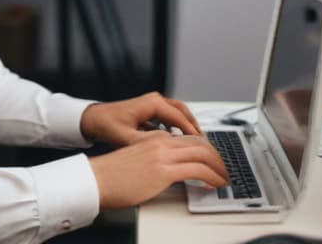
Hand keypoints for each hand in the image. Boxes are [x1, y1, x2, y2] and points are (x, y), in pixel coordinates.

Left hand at [80, 92, 201, 146]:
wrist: (93, 119)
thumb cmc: (106, 125)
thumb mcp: (127, 137)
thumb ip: (148, 142)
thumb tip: (167, 146)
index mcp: (152, 104)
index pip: (180, 118)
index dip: (192, 132)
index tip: (202, 146)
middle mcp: (154, 100)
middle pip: (183, 111)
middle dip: (194, 126)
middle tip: (203, 143)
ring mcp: (152, 103)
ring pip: (178, 112)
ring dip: (187, 125)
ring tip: (195, 142)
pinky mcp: (150, 109)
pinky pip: (170, 115)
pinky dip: (178, 125)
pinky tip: (180, 139)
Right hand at [88, 134, 228, 208]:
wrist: (97, 179)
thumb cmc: (111, 174)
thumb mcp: (137, 159)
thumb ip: (155, 160)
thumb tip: (168, 172)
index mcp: (154, 138)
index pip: (188, 138)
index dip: (205, 149)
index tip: (211, 160)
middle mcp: (161, 142)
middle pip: (200, 144)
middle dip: (216, 157)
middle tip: (223, 168)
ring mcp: (164, 155)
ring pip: (204, 155)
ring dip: (218, 167)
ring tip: (224, 177)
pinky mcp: (165, 170)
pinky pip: (198, 170)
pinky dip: (212, 177)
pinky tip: (215, 183)